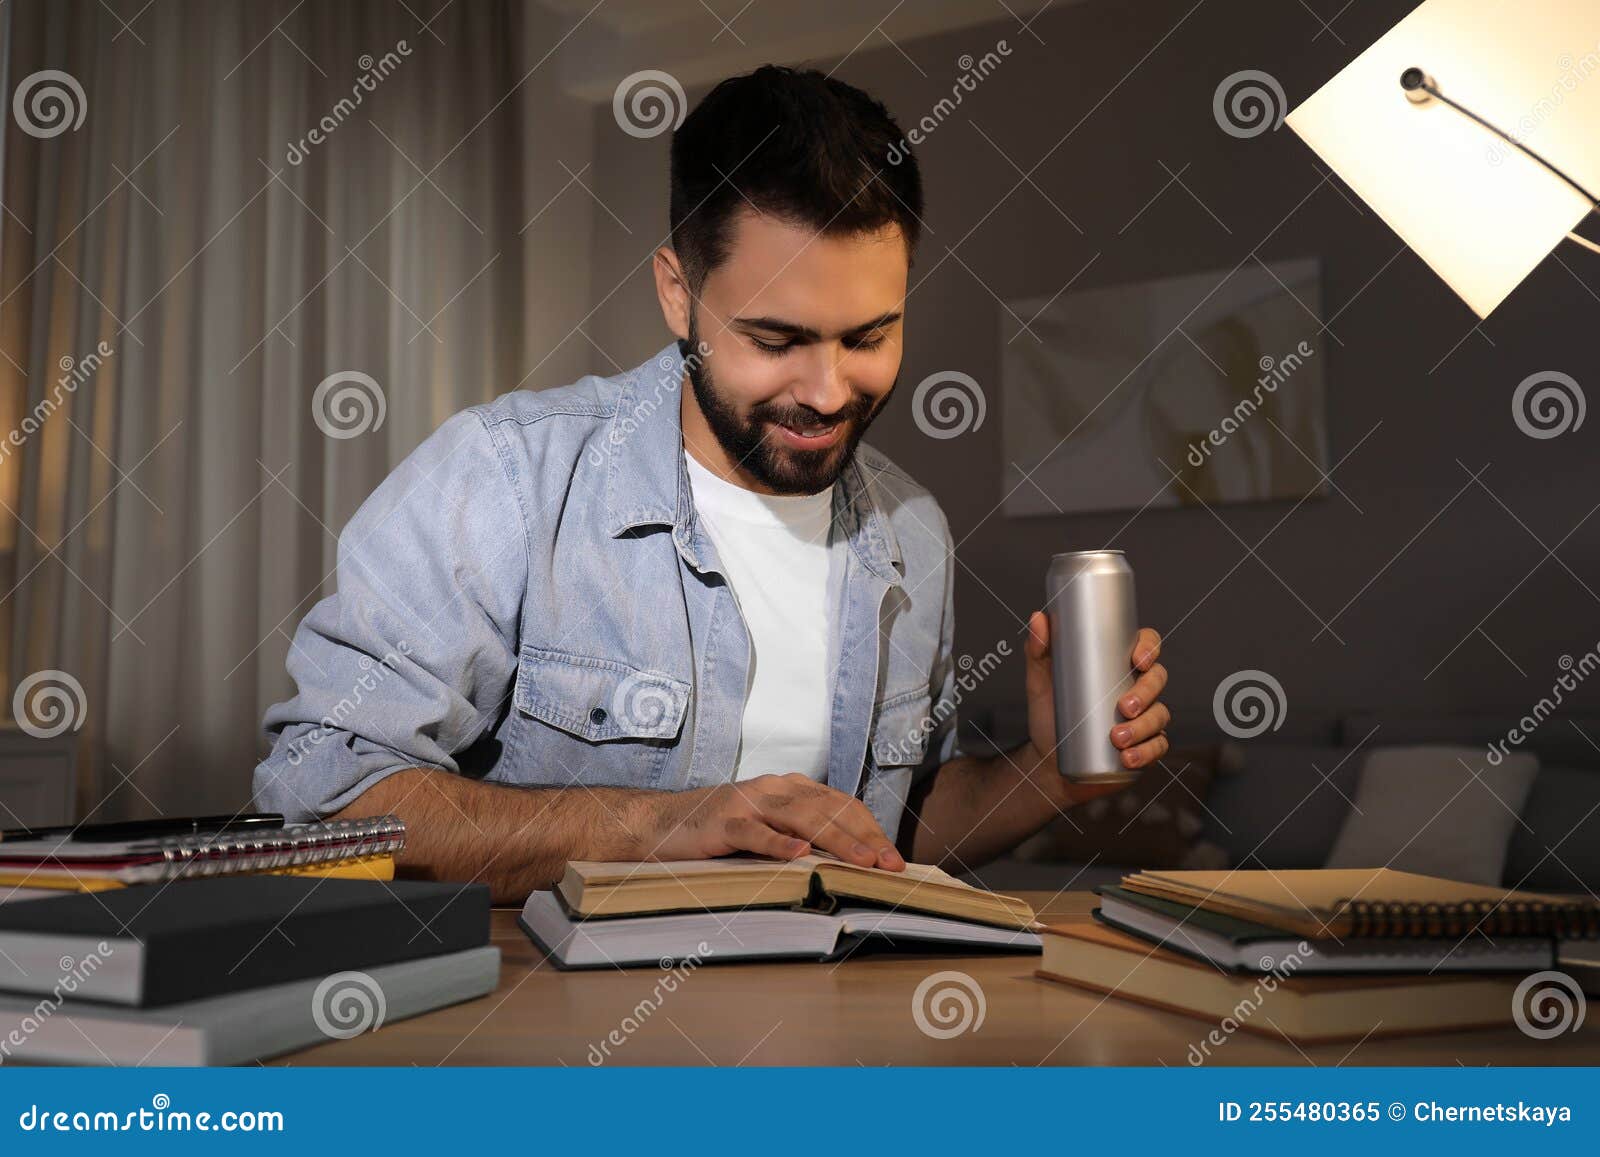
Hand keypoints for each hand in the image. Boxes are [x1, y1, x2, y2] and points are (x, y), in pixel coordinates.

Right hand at [633, 773, 905, 870]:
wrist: (658, 824)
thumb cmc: (717, 832)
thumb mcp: (766, 829)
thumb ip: (800, 835)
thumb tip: (848, 864)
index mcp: (789, 788)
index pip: (841, 804)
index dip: (870, 829)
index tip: (893, 858)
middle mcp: (773, 788)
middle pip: (829, 808)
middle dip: (864, 837)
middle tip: (890, 864)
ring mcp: (747, 801)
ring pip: (801, 817)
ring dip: (836, 840)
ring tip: (863, 861)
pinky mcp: (722, 821)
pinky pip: (756, 832)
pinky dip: (779, 843)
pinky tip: (800, 854)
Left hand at [1024, 614, 1169, 787]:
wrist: (1048, 759)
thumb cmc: (1049, 714)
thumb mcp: (1040, 681)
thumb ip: (1037, 650)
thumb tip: (1038, 617)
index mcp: (1116, 664)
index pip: (1145, 645)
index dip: (1149, 648)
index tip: (1138, 660)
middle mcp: (1135, 686)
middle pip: (1157, 679)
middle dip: (1145, 693)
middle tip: (1123, 708)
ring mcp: (1144, 716)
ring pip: (1159, 714)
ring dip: (1143, 727)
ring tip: (1117, 739)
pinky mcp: (1144, 744)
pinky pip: (1158, 746)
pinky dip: (1147, 752)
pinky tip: (1128, 758)